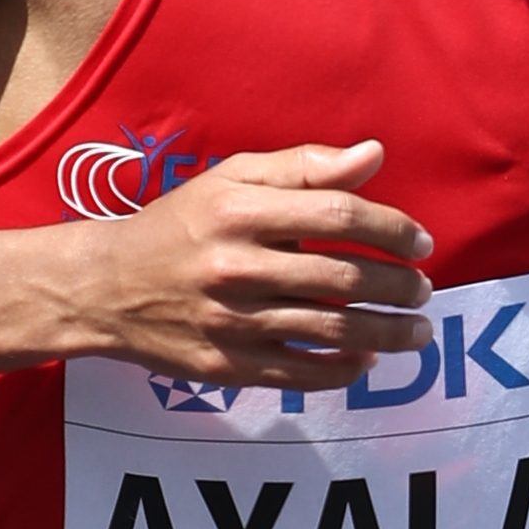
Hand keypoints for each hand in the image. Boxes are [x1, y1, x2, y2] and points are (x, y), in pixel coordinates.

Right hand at [68, 139, 434, 390]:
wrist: (104, 287)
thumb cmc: (178, 225)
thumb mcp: (230, 179)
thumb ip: (303, 166)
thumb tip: (374, 155)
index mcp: (239, 211)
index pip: (339, 215)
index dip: (392, 229)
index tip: (421, 243)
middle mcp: (236, 266)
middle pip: (343, 278)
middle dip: (399, 287)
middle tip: (425, 290)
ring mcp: (231, 321)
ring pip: (331, 331)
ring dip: (388, 333)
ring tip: (416, 331)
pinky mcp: (226, 366)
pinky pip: (301, 373)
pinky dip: (344, 369)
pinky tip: (366, 359)